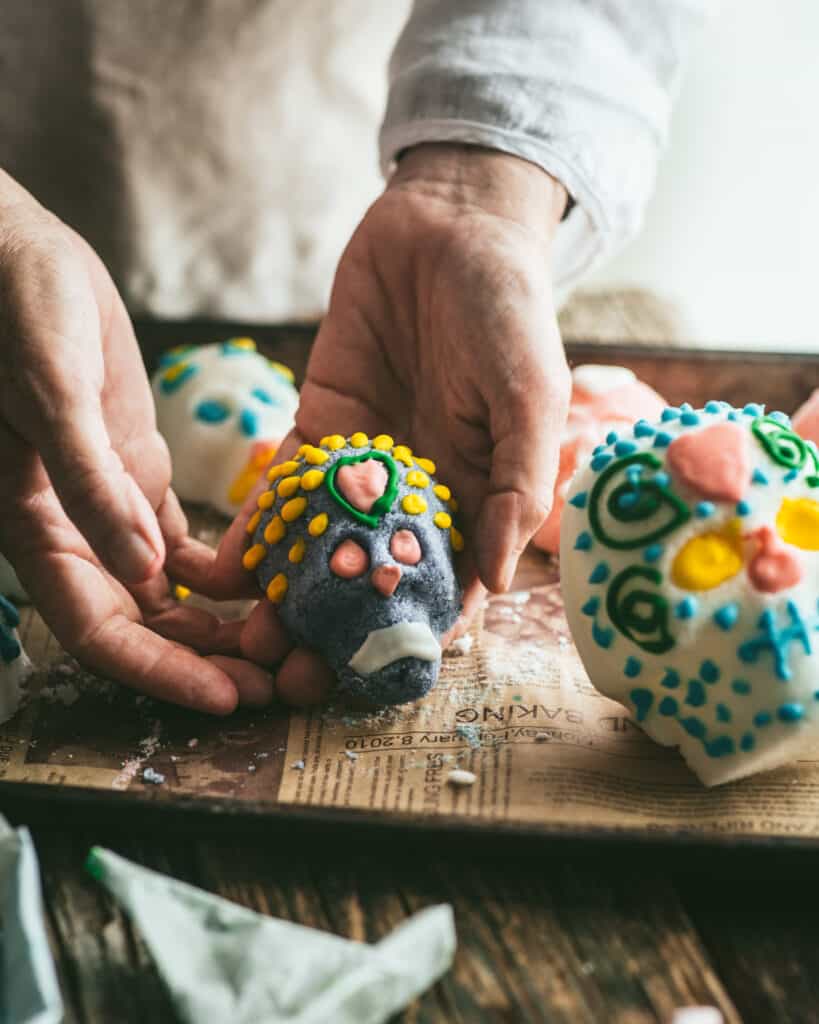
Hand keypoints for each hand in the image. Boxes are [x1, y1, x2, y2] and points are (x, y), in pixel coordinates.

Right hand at [0, 173, 273, 712]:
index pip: (99, 631)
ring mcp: (109, 505)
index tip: (225, 699)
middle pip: (143, 625)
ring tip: (282, 642)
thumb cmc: (15, 314)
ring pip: (167, 592)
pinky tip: (265, 580)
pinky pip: (182, 542)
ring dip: (219, 624)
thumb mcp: (50, 394)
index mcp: (36, 529)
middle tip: (277, 683)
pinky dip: (220, 569)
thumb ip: (90, 484)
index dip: (159, 672)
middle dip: (205, 661)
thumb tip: (145, 574)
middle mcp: (75, 532)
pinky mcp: (135, 471)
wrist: (17, 257)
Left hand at [199, 144, 570, 705]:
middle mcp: (417, 496)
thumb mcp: (530, 397)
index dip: (411, 636)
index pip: (444, 586)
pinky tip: (221, 572)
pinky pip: (283, 493)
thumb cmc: (508, 311)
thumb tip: (498, 579)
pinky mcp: (316, 430)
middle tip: (294, 676)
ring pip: (321, 550)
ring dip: (287, 598)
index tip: (372, 678)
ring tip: (250, 640)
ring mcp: (362, 467)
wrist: (447, 226)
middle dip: (335, 631)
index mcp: (477, 499)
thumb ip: (518, 486)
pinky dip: (255, 533)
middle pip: (373, 581)